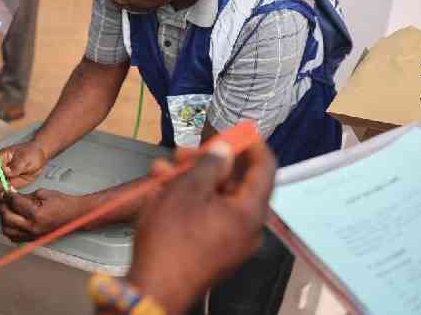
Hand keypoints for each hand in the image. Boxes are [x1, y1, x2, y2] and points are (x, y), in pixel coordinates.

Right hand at [0, 141, 47, 197]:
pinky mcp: (7, 186)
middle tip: (4, 187)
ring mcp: (1, 178)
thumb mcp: (25, 158)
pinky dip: (2, 197)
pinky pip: (0, 194)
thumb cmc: (31, 152)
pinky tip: (10, 196)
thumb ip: (15, 166)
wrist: (40, 158)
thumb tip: (5, 171)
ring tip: (8, 192)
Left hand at [0, 189, 87, 241]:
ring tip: (7, 210)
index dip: (8, 195)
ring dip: (5, 220)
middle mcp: (33, 227)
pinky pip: (15, 237)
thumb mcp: (43, 193)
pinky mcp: (34, 240)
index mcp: (37, 214)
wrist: (75, 216)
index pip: (14, 203)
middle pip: (7, 218)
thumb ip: (25, 196)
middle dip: (3, 207)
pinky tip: (13, 221)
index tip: (6, 192)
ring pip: (8, 231)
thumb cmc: (63, 204)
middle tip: (3, 200)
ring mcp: (33, 235)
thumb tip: (12, 196)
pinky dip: (10, 229)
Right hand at [126, 138, 276, 314]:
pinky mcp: (214, 254)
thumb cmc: (172, 238)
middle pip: (235, 184)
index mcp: (250, 212)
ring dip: (190, 181)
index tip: (239, 130)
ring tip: (160, 172)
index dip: (253, 144)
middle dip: (206, 163)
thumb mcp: (187, 189)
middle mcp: (248, 230)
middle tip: (181, 153)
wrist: (155, 290)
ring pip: (216, 200)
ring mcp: (232, 244)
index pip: (266, 169)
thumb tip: (227, 151)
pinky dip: (190, 202)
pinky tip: (162, 193)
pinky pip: (208, 218)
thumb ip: (210, 164)